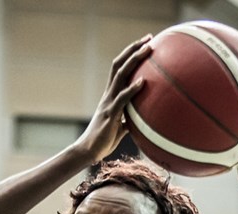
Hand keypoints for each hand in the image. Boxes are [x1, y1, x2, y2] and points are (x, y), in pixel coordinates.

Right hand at [75, 35, 151, 160]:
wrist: (88, 152)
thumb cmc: (104, 141)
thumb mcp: (120, 127)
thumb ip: (129, 119)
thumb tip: (142, 120)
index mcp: (111, 95)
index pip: (120, 69)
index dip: (131, 55)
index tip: (145, 44)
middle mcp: (108, 94)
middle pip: (119, 65)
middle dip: (134, 49)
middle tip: (149, 38)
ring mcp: (108, 103)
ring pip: (120, 75)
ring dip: (134, 60)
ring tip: (148, 49)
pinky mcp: (110, 114)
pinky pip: (122, 98)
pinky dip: (132, 89)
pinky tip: (143, 81)